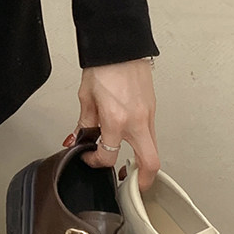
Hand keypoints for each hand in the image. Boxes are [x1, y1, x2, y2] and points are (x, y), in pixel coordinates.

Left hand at [66, 58, 159, 189]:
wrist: (119, 45)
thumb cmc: (103, 66)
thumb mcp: (86, 98)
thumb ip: (85, 123)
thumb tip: (81, 138)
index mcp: (116, 120)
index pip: (109, 156)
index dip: (96, 163)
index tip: (90, 159)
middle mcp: (137, 121)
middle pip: (150, 162)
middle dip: (144, 181)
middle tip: (134, 187)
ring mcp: (148, 114)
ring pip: (151, 147)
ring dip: (141, 158)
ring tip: (127, 162)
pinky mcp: (152, 107)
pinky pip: (149, 132)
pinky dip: (140, 140)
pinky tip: (127, 136)